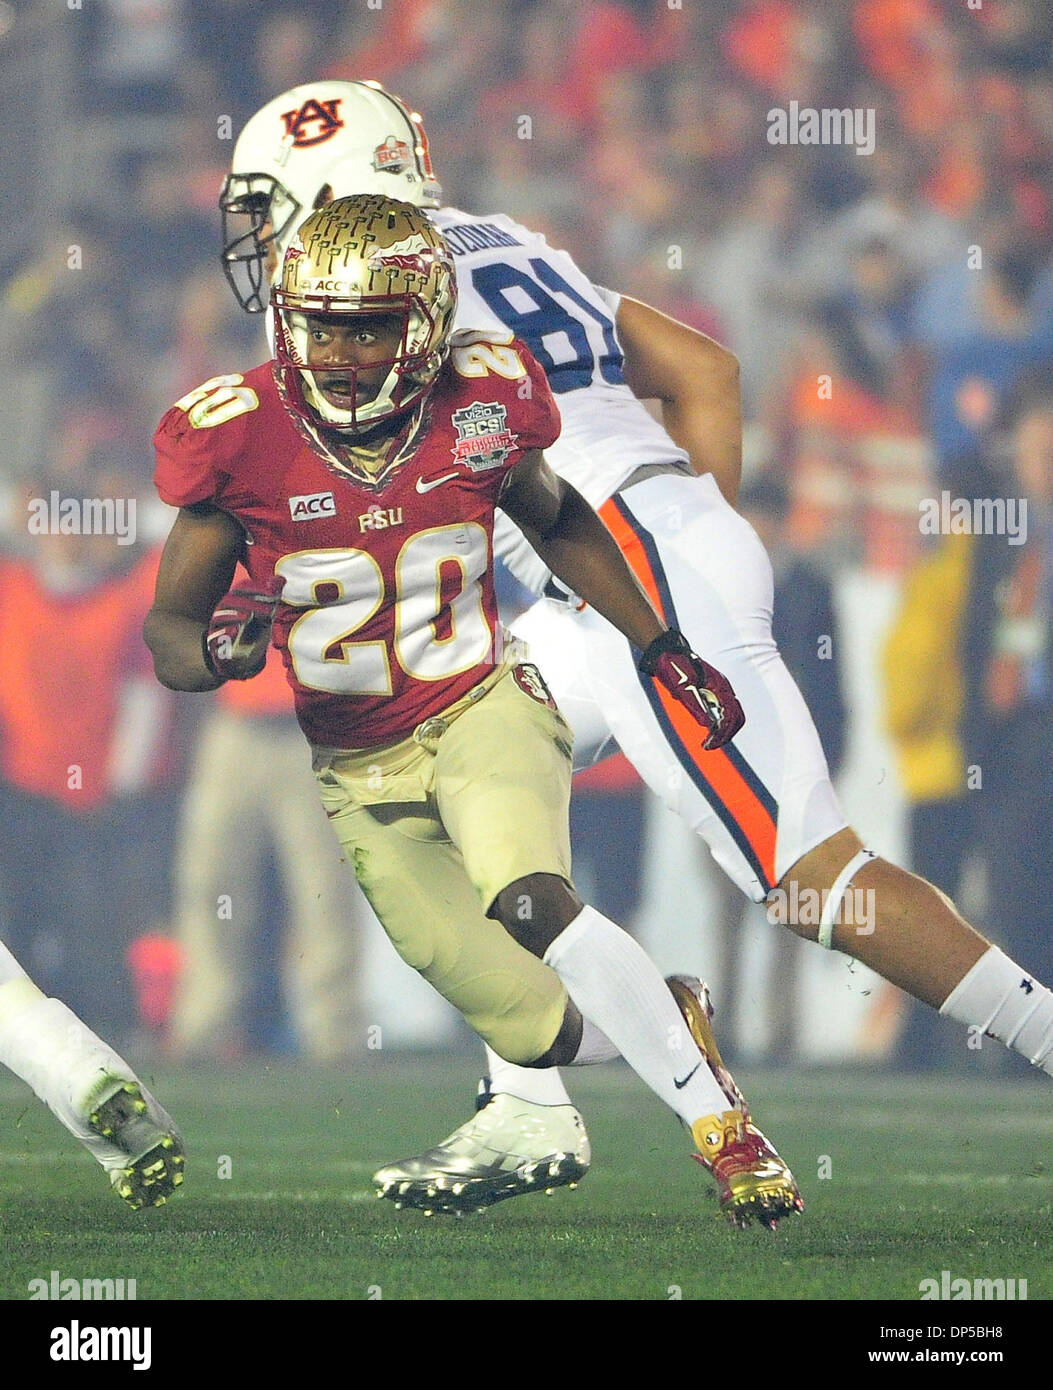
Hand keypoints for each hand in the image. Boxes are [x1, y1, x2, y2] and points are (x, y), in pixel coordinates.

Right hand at [203, 578, 283, 680]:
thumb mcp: (264, 614)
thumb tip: (281, 579)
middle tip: (270, 610)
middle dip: (251, 603)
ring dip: (235, 615)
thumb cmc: (253, 630)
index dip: (257, 588)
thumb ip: (271, 597)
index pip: (243, 588)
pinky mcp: (215, 643)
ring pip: (220, 617)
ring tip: (247, 616)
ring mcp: (217, 626)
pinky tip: (234, 631)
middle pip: (231, 601)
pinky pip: (215, 637)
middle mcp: (223, 611)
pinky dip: (224, 633)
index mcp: (235, 600)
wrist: (240, 657)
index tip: (274, 592)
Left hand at [638, 628, 744, 749]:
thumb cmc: (672, 667)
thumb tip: (708, 725)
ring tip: (708, 742)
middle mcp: (722, 687)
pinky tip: (706, 730)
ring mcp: (718, 688)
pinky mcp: (710, 690)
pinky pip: (721, 709)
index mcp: (719, 685)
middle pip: (735, 716)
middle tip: (710, 746)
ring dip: (722, 730)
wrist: (665, 652)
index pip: (731, 714)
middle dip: (726, 734)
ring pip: (730, 714)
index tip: (711, 744)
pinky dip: (718, 723)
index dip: (723, 733)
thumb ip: (695, 706)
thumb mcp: (681, 689)